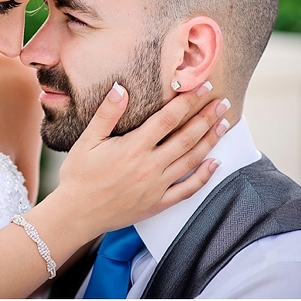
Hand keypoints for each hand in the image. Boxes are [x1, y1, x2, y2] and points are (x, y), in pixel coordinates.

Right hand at [55, 81, 227, 238]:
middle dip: (207, 118)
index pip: (168, 119)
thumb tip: (120, 88)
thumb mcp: (87, 140)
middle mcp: (150, 166)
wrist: (76, 213)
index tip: (203, 87)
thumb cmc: (78, 175)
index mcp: (133, 147)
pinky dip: (204, 176)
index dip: (188, 102)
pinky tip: (215, 164)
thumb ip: (106, 114)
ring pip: (191, 160)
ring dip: (210, 141)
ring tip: (224, 124)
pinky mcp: (157, 203)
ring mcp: (156, 186)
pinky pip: (187, 189)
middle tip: (224, 103)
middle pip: (186, 137)